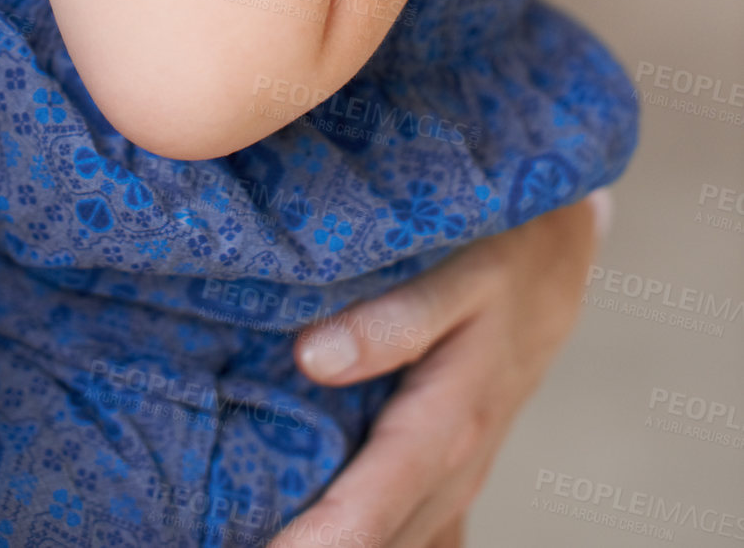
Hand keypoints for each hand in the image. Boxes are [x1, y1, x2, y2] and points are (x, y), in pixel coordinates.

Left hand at [266, 195, 605, 547]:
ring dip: (335, 544)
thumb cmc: (502, 260)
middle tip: (223, 534)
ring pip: (394, 543)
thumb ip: (392, 321)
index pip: (364, 519)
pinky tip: (313, 530)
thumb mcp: (455, 274)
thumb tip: (313, 358)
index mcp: (443, 430)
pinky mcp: (447, 474)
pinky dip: (369, 538)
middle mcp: (449, 473)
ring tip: (256, 531)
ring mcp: (452, 482)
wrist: (554, 264)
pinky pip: (408, 531)